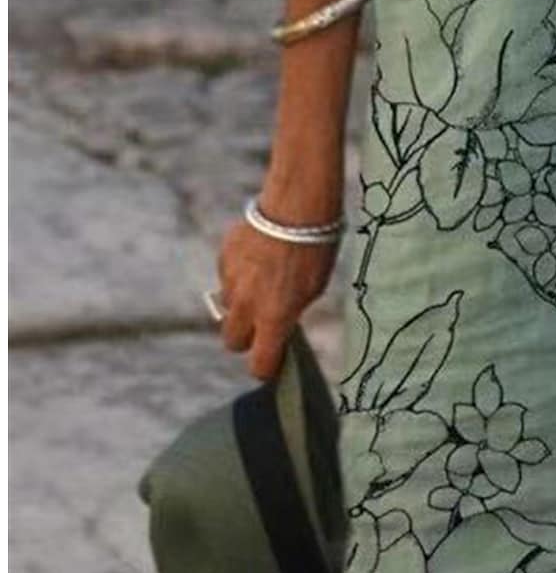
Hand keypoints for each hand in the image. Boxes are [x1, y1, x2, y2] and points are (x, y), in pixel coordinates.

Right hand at [215, 212, 338, 380]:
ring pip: (228, 308)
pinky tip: (258, 258)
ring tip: (264, 281)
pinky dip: (238, 276)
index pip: (259, 364)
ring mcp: (231, 282)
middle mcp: (247, 305)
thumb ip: (290, 312)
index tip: (272, 363)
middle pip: (232, 341)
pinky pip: (226, 278)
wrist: (296, 205)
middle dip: (246, 337)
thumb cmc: (315, 248)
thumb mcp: (313, 288)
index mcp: (274, 317)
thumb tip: (280, 324)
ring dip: (241, 304)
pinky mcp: (223, 260)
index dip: (266, 367)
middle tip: (263, 323)